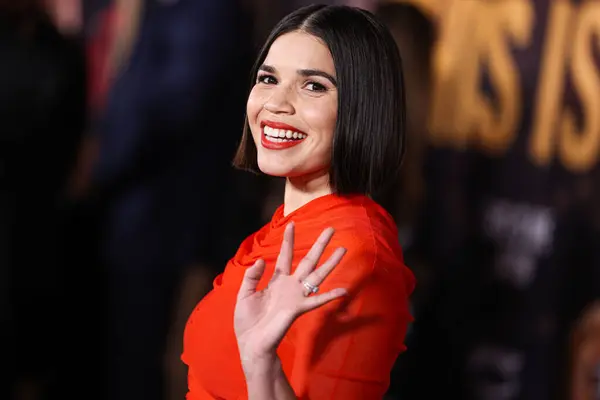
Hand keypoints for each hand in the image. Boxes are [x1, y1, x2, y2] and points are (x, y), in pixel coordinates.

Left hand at [234, 222, 347, 365]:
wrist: (251, 343)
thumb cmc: (247, 322)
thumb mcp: (244, 294)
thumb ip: (251, 277)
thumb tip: (260, 260)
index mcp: (276, 281)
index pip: (285, 256)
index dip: (289, 241)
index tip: (292, 224)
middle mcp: (289, 286)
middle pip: (307, 261)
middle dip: (319, 245)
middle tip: (330, 229)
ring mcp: (296, 296)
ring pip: (316, 275)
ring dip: (330, 263)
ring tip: (342, 249)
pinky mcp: (298, 308)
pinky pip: (316, 301)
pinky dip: (330, 296)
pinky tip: (343, 291)